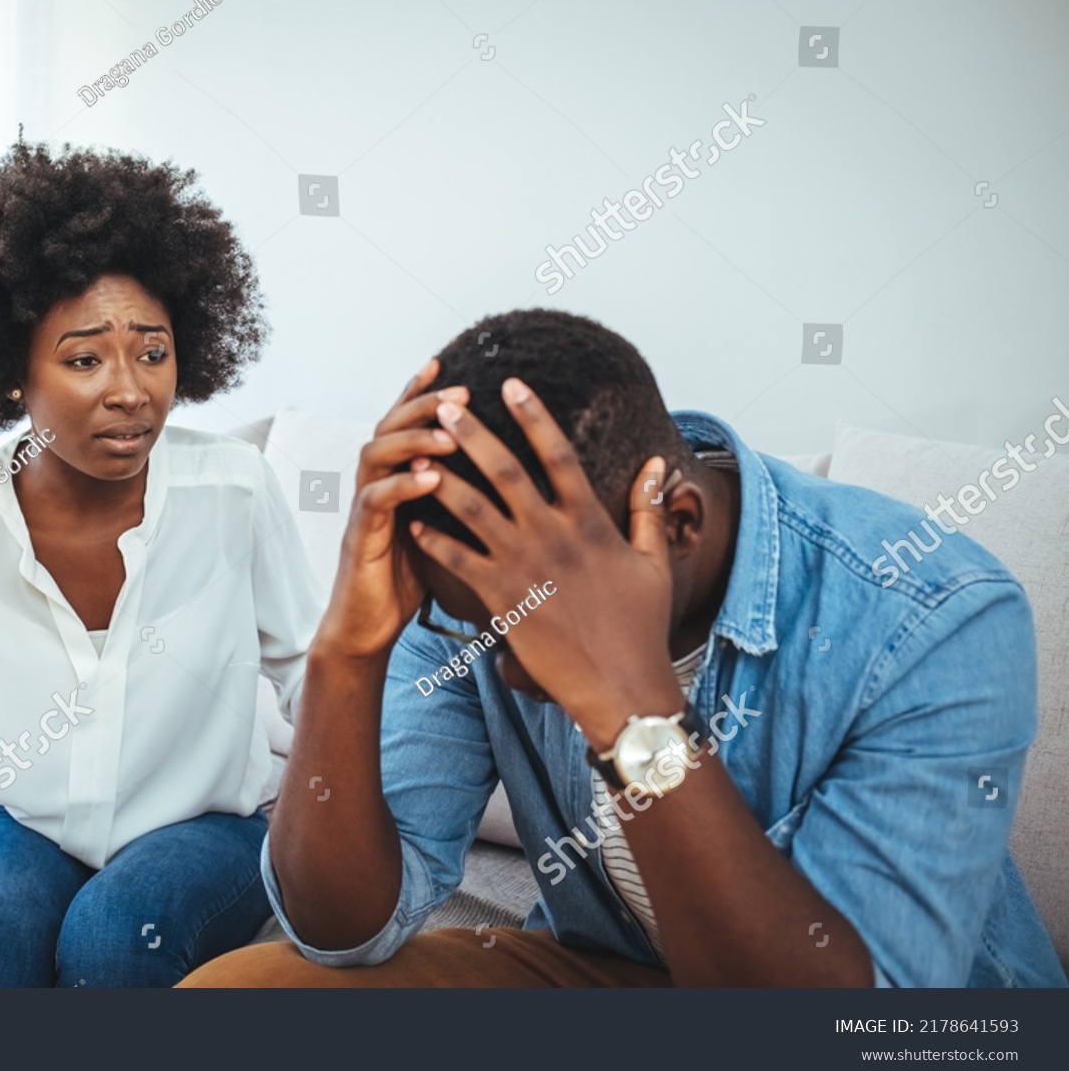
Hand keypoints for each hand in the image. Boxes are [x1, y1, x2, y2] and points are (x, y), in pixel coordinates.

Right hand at [315, 360, 466, 658]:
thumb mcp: (437, 533)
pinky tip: (430, 478)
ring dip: (413, 440)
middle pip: (387, 426)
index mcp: (394, 481)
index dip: (420, 394)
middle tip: (459, 393)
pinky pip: (375, 501)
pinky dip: (402, 485)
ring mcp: (363, 510)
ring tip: (448, 435)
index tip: (449, 367)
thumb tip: (502, 485)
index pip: (404, 426)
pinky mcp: (359, 538)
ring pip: (376, 455)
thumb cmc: (405, 582)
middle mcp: (374, 486)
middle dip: (422, 405)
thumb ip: (452, 502)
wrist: (366, 628)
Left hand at [406, 377, 682, 746]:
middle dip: (473, 434)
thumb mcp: (653, 562)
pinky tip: (411, 524)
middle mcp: (554, 535)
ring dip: (442, 478)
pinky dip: (434, 541)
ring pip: (473, 510)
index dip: (533, 415)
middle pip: (506, 471)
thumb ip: (649, 509)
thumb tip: (659, 464)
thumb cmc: (640, 627)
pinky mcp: (503, 599)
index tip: (511, 384)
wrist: (622, 686)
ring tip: (415, 454)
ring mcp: (526, 566)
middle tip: (447, 405)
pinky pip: (460, 562)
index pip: (558, 453)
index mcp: (589, 521)